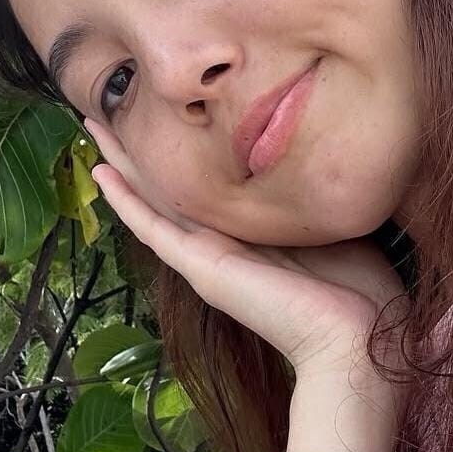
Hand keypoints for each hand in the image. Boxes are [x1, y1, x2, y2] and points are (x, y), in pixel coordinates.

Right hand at [83, 118, 408, 378]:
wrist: (355, 338)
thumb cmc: (359, 290)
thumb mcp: (337, 226)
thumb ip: (320, 195)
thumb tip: (329, 150)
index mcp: (254, 232)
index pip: (210, 184)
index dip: (187, 151)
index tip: (172, 115)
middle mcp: (223, 242)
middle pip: (170, 185)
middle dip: (141, 149)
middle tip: (108, 113)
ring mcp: (207, 255)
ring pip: (153, 198)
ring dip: (122, 162)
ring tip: (93, 126)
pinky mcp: (202, 267)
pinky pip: (153, 227)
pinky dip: (126, 200)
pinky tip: (101, 172)